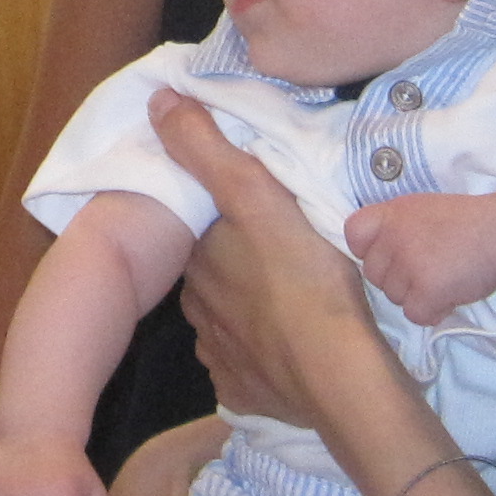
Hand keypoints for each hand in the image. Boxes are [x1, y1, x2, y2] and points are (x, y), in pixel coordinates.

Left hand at [150, 88, 392, 432]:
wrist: (338, 375)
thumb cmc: (302, 278)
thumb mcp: (255, 194)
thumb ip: (204, 146)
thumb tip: (156, 100)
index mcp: (197, 265)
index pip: (199, 234)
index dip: (221, 221)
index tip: (253, 216)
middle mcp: (197, 314)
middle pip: (213, 279)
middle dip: (233, 267)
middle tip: (278, 259)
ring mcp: (221, 360)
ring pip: (227, 324)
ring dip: (247, 312)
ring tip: (288, 302)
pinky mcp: (246, 395)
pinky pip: (247, 368)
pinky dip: (261, 357)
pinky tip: (286, 349)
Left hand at [343, 191, 495, 325]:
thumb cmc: (469, 220)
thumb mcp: (423, 208)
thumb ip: (396, 226)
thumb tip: (379, 253)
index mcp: (390, 214)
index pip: (353, 235)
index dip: (369, 250)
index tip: (390, 255)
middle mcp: (392, 239)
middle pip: (374, 274)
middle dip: (397, 279)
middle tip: (426, 272)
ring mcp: (407, 266)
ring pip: (394, 297)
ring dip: (415, 296)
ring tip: (444, 281)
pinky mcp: (425, 291)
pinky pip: (414, 314)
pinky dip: (432, 311)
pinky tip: (449, 297)